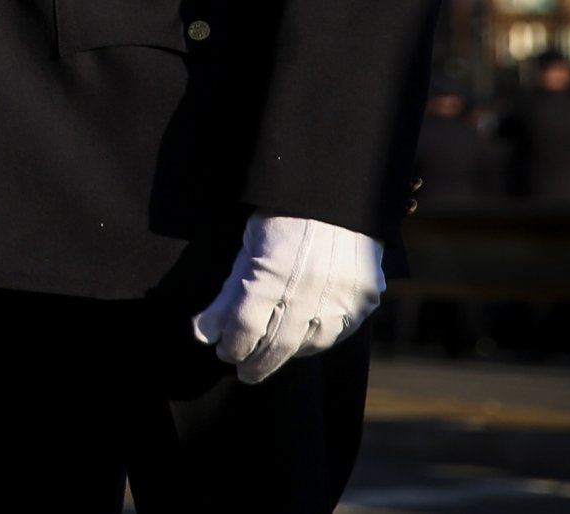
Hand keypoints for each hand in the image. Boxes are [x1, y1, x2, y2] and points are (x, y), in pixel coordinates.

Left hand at [192, 213, 383, 383]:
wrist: (335, 195)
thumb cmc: (282, 218)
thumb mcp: (247, 248)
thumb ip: (226, 295)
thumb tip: (205, 335)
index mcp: (270, 275)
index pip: (245, 328)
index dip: (233, 346)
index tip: (224, 353)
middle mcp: (306, 292)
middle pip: (277, 344)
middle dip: (257, 363)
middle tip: (244, 373)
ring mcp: (339, 298)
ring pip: (309, 345)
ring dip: (287, 355)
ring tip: (270, 358)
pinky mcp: (363, 300)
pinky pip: (339, 333)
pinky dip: (317, 342)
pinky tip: (303, 343)